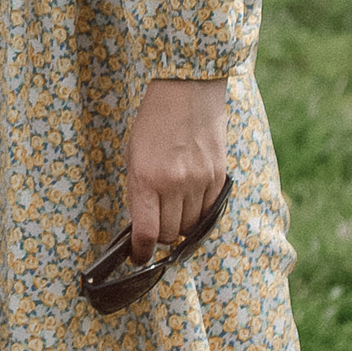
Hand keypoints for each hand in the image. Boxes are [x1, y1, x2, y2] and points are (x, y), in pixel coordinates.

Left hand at [126, 78, 228, 256]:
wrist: (187, 93)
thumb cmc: (153, 123)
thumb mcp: (133, 156)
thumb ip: (138, 191)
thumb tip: (142, 224)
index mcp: (145, 178)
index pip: (147, 232)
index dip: (142, 252)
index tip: (139, 258)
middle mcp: (174, 184)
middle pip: (170, 234)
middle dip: (161, 236)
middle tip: (156, 226)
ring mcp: (199, 182)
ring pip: (190, 226)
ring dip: (181, 225)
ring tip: (173, 208)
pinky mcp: (218, 178)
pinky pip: (209, 211)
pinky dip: (199, 213)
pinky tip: (191, 200)